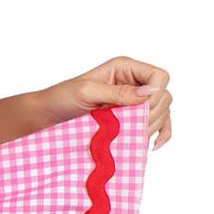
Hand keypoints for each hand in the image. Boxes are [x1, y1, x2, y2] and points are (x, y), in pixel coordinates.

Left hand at [42, 57, 172, 149]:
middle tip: (134, 128)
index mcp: (125, 68)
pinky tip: (152, 145)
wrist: (49, 115)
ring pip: (162, 112)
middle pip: (164, 96)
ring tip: (136, 139)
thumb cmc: (63, 98)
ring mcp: (134, 100)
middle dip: (153, 114)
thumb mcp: (88, 92)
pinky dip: (159, 134)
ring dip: (154, 127)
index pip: (159, 76)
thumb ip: (119, 92)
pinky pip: (157, 124)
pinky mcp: (132, 117)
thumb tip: (149, 92)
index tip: (142, 111)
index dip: (156, 94)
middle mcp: (133, 81)